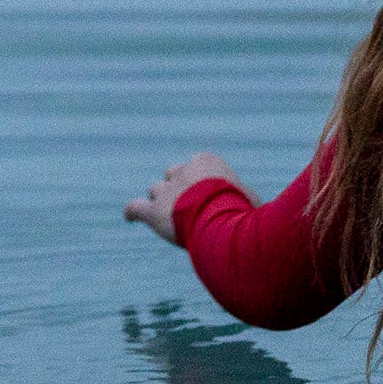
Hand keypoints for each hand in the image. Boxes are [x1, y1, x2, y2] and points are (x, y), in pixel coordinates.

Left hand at [124, 153, 248, 244]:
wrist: (221, 221)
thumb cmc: (242, 211)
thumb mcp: (252, 200)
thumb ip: (243, 198)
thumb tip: (250, 207)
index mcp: (205, 162)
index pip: (197, 166)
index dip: (201, 182)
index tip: (209, 197)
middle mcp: (182, 172)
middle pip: (173, 175)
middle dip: (179, 189)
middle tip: (191, 209)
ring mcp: (166, 191)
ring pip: (156, 191)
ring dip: (161, 202)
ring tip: (170, 218)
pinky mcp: (154, 212)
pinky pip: (136, 207)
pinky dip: (132, 211)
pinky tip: (131, 216)